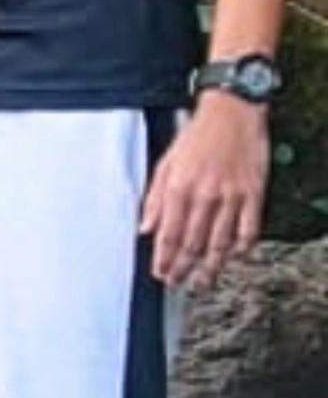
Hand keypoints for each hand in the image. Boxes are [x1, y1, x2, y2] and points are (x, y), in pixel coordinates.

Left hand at [143, 95, 268, 288]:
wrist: (231, 113)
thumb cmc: (196, 136)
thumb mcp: (165, 163)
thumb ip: (153, 198)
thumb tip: (144, 228)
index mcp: (178, 188)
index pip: (168, 233)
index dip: (163, 258)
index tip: (160, 274)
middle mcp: (204, 195)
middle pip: (192, 242)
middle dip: (183, 267)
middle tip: (177, 284)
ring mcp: (231, 196)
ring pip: (220, 241)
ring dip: (211, 265)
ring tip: (202, 282)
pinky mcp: (253, 193)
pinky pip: (249, 228)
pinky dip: (243, 246)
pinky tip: (236, 257)